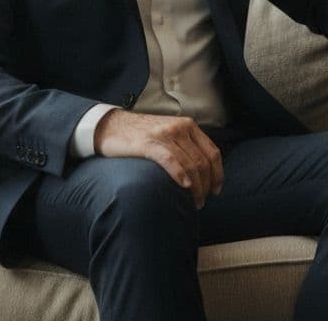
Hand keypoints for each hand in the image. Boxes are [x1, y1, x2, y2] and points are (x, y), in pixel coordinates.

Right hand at [94, 110, 223, 207]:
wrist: (110, 126)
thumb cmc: (140, 135)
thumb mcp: (168, 134)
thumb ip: (185, 146)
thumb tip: (202, 172)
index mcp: (188, 126)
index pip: (213, 152)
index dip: (218, 174)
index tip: (216, 191)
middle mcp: (180, 128)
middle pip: (203, 162)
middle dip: (206, 185)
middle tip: (201, 202)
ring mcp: (165, 135)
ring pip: (190, 164)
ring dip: (195, 187)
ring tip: (193, 202)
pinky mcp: (149, 143)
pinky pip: (171, 160)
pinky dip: (180, 175)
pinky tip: (184, 187)